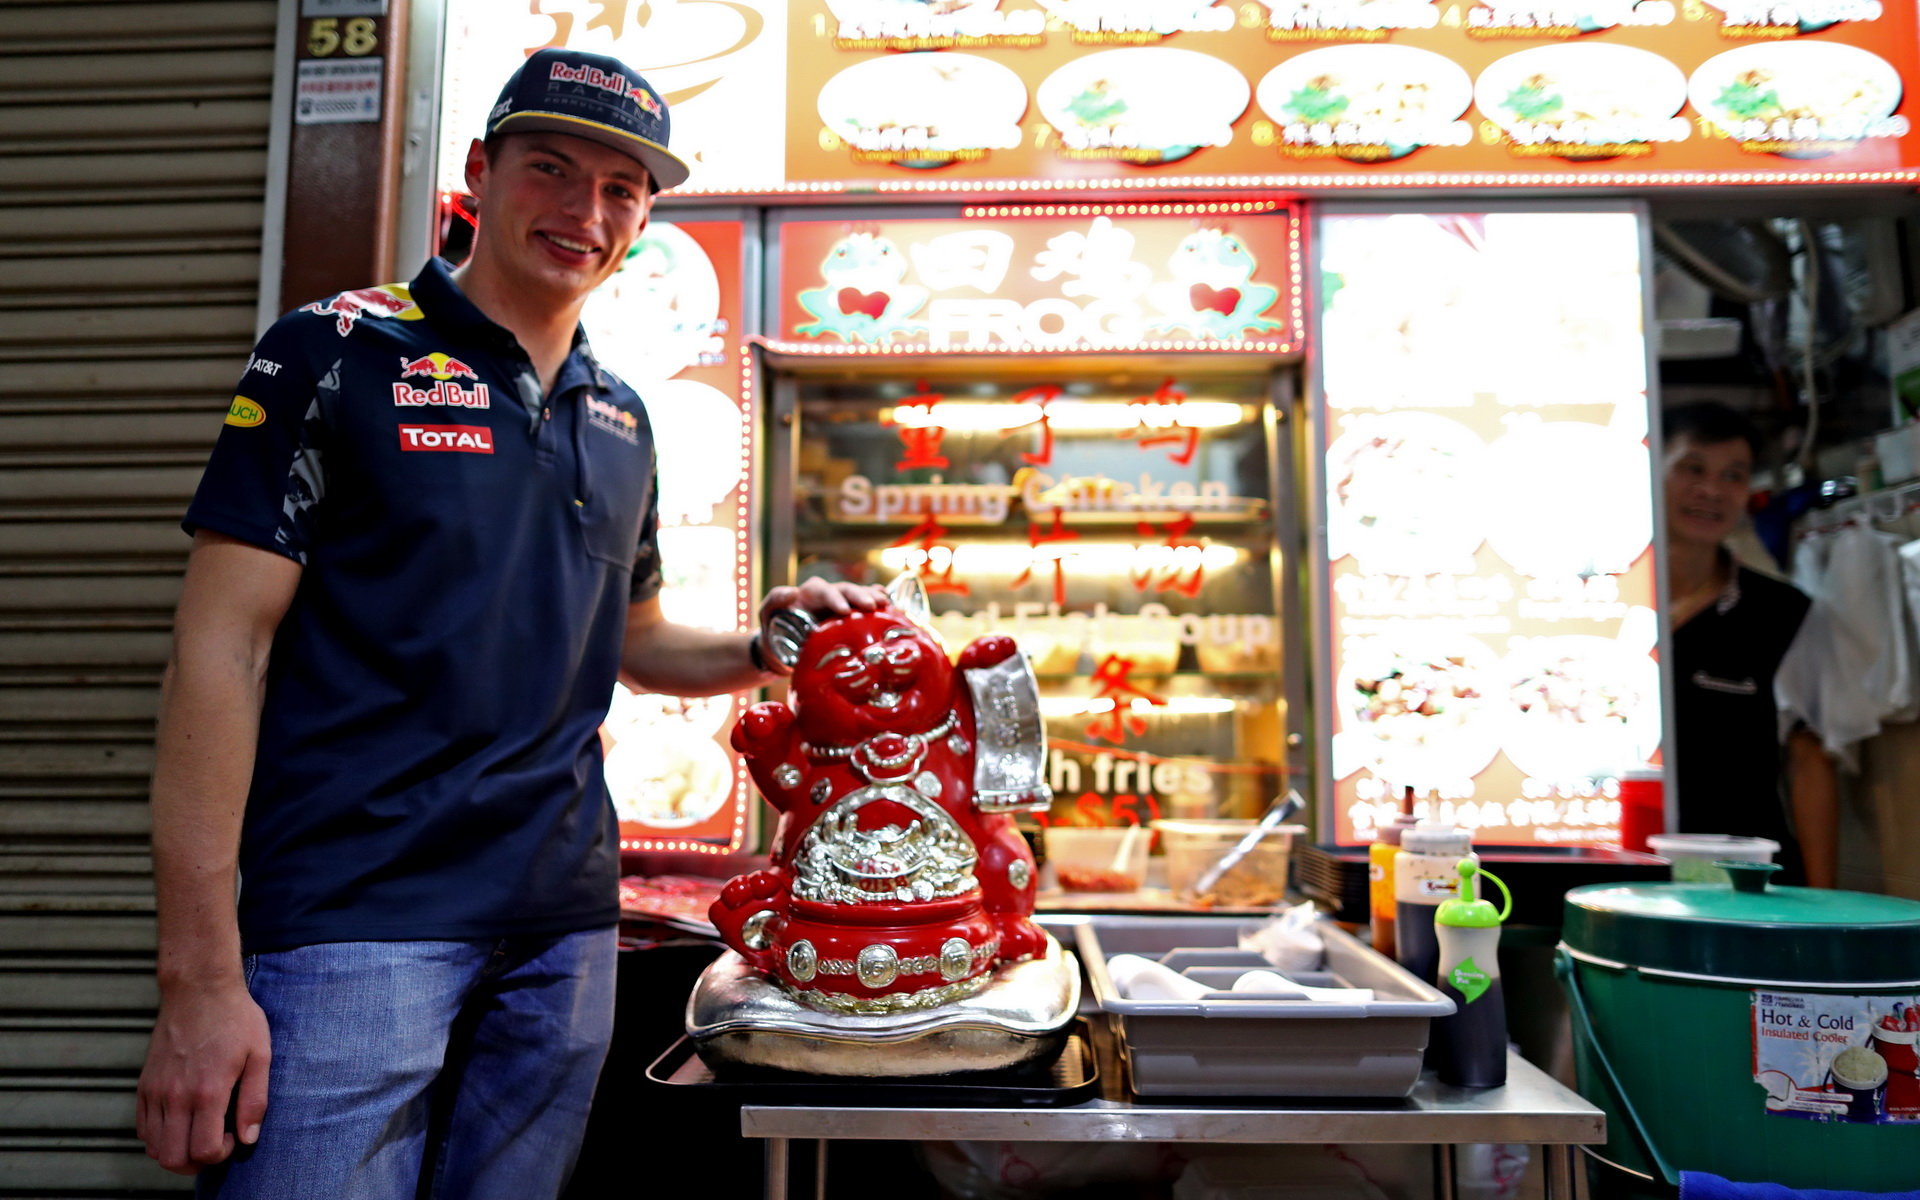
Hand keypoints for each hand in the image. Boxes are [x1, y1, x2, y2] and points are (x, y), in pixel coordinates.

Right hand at [136, 978, 270, 1174]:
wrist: (199, 989)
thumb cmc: (236, 1018)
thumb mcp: (260, 1054)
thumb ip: (255, 1100)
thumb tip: (248, 1138)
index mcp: (207, 1091)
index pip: (203, 1151)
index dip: (220, 1154)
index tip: (232, 1136)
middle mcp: (175, 1096)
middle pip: (172, 1159)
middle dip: (196, 1162)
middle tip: (215, 1141)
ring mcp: (155, 1091)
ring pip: (153, 1147)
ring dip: (176, 1150)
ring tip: (199, 1130)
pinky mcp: (143, 1084)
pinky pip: (142, 1128)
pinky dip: (159, 1136)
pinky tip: (182, 1119)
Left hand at [753, 580, 888, 674]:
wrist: (781, 648)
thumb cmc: (774, 629)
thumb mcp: (766, 614)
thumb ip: (774, 600)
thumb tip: (792, 592)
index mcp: (810, 593)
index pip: (824, 590)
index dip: (835, 598)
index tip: (845, 611)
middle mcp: (829, 596)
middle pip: (847, 590)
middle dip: (860, 596)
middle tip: (873, 606)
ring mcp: (842, 607)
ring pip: (860, 595)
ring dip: (875, 598)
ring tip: (887, 605)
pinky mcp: (852, 619)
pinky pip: (868, 608)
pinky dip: (881, 605)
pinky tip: (894, 609)